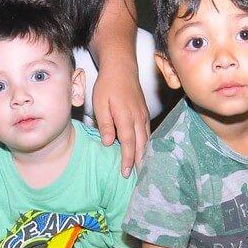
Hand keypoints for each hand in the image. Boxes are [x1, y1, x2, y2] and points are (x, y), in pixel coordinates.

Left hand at [91, 60, 149, 175]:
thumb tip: (109, 143)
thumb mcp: (100, 103)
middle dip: (139, 163)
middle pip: (141, 145)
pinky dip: (146, 145)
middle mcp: (138, 118)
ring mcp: (143, 115)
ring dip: (144, 156)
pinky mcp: (144, 113)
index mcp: (126, 116)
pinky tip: (143, 153)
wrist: (121, 68)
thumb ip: (106, 123)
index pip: (128, 143)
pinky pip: (147, 133)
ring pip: (146, 140)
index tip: (126, 173)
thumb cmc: (108, 85)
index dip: (128, 160)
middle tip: (136, 179)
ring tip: (141, 170)